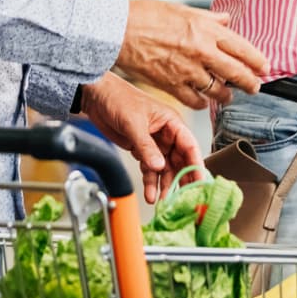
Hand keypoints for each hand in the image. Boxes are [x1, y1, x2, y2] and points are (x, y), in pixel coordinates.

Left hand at [76, 74, 200, 203]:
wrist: (96, 98)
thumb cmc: (118, 98)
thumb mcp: (133, 123)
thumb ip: (146, 146)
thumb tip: (159, 166)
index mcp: (171, 122)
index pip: (190, 145)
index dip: (196, 164)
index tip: (199, 182)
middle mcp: (167, 134)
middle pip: (180, 161)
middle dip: (181, 179)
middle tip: (183, 197)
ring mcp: (155, 143)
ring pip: (165, 169)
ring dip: (164, 184)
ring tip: (162, 200)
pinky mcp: (142, 150)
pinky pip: (150, 169)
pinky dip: (150, 182)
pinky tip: (150, 193)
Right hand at [115, 0, 267, 109]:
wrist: (119, 31)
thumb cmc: (147, 15)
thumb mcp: (182, 9)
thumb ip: (208, 18)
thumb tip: (226, 21)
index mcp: (206, 30)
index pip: (242, 48)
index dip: (257, 60)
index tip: (264, 67)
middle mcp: (201, 51)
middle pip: (236, 73)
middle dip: (250, 83)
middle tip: (255, 87)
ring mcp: (187, 70)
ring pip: (218, 90)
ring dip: (227, 95)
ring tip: (228, 95)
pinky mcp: (172, 85)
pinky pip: (195, 101)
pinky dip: (203, 103)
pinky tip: (204, 100)